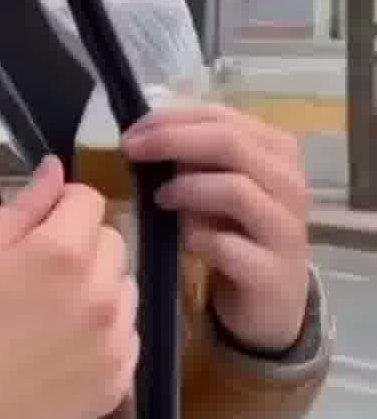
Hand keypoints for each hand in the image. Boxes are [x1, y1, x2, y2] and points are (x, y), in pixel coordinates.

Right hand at [0, 156, 138, 418]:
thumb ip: (23, 205)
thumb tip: (57, 168)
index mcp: (64, 251)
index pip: (89, 200)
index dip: (61, 206)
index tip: (36, 228)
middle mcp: (103, 292)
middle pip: (112, 243)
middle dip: (82, 246)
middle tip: (39, 275)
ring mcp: (115, 342)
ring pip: (124, 290)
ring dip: (98, 290)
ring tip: (52, 315)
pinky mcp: (117, 383)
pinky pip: (126, 338)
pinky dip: (103, 336)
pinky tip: (62, 350)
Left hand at [122, 102, 308, 353]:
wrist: (270, 301)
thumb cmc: (237, 233)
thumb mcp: (218, 187)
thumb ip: (195, 159)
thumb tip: (145, 135)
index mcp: (276, 151)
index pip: (222, 117)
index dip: (171, 120)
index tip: (131, 132)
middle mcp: (289, 182)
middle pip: (229, 142)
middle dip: (171, 141)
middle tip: (131, 151)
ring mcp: (285, 228)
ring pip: (234, 189)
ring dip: (186, 189)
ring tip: (160, 199)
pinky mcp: (271, 272)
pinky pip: (225, 244)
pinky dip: (195, 237)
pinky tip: (182, 241)